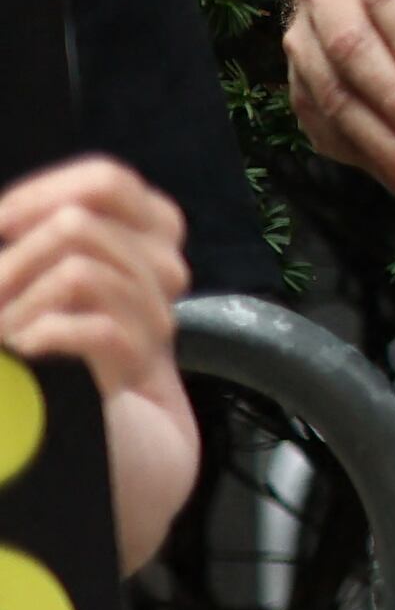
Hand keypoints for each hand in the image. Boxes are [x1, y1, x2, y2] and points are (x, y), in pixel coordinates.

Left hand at [0, 161, 184, 414]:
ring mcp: (159, 314)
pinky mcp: (147, 361)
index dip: (40, 196)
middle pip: (80, 224)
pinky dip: (44, 336)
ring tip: (7, 332)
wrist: (107, 428)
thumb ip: (36, 238)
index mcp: (149, 231)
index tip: (2, 227)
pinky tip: (28, 350)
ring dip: (19, 305)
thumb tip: (6, 219)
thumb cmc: (63, 341)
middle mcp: (163, 265)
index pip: (106, 180)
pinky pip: (95, 327)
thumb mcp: (52, 273)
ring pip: (78, 272)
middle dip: (17, 259)